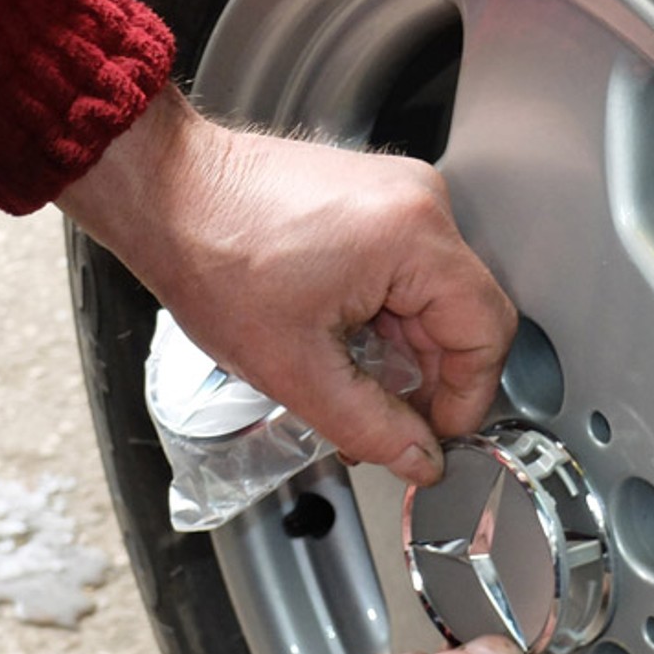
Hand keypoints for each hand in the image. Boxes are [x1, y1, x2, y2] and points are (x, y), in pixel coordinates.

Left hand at [58, 86, 515, 485]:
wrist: (165, 192)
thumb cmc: (213, 255)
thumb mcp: (294, 368)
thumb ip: (370, 425)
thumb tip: (421, 461)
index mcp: (415, 236)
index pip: (487, 332)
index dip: (466, 398)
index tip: (432, 436)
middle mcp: (421, 203)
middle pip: (462, 317)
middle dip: (426, 381)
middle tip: (381, 422)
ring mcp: (400, 195)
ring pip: (434, 300)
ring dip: (400, 353)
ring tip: (345, 381)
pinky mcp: (377, 199)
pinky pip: (408, 274)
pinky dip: (384, 319)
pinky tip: (340, 343)